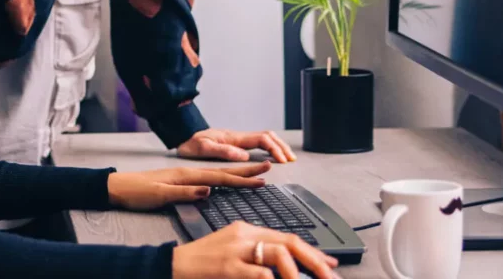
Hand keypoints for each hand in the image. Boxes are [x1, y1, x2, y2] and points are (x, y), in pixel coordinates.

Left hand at [107, 162, 270, 210]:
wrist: (117, 186)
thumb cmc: (136, 191)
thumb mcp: (158, 194)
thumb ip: (184, 192)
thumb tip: (209, 190)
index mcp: (186, 176)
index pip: (220, 177)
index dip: (242, 179)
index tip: (261, 179)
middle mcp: (188, 173)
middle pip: (223, 172)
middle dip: (247, 171)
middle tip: (268, 169)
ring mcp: (184, 176)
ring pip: (217, 174)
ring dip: (238, 173)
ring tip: (255, 172)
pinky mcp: (180, 180)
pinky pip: (208, 178)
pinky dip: (222, 178)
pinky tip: (226, 180)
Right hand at [172, 223, 340, 278]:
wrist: (173, 265)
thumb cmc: (203, 264)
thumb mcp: (232, 253)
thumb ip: (258, 256)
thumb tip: (286, 268)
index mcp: (246, 229)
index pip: (287, 237)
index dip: (313, 253)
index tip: (330, 266)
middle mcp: (244, 235)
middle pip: (289, 242)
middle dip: (315, 261)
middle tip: (330, 277)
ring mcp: (236, 250)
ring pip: (278, 254)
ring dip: (297, 273)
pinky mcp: (227, 266)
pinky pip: (261, 274)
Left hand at [178, 129, 296, 163]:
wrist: (181, 135)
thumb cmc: (189, 143)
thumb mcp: (203, 148)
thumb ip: (223, 151)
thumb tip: (245, 156)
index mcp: (234, 137)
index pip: (262, 140)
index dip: (274, 149)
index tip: (282, 162)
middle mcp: (238, 136)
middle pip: (267, 136)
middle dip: (281, 146)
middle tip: (291, 160)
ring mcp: (237, 139)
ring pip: (264, 137)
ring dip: (277, 145)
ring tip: (287, 157)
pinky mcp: (234, 143)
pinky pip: (257, 142)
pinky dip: (269, 147)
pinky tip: (272, 155)